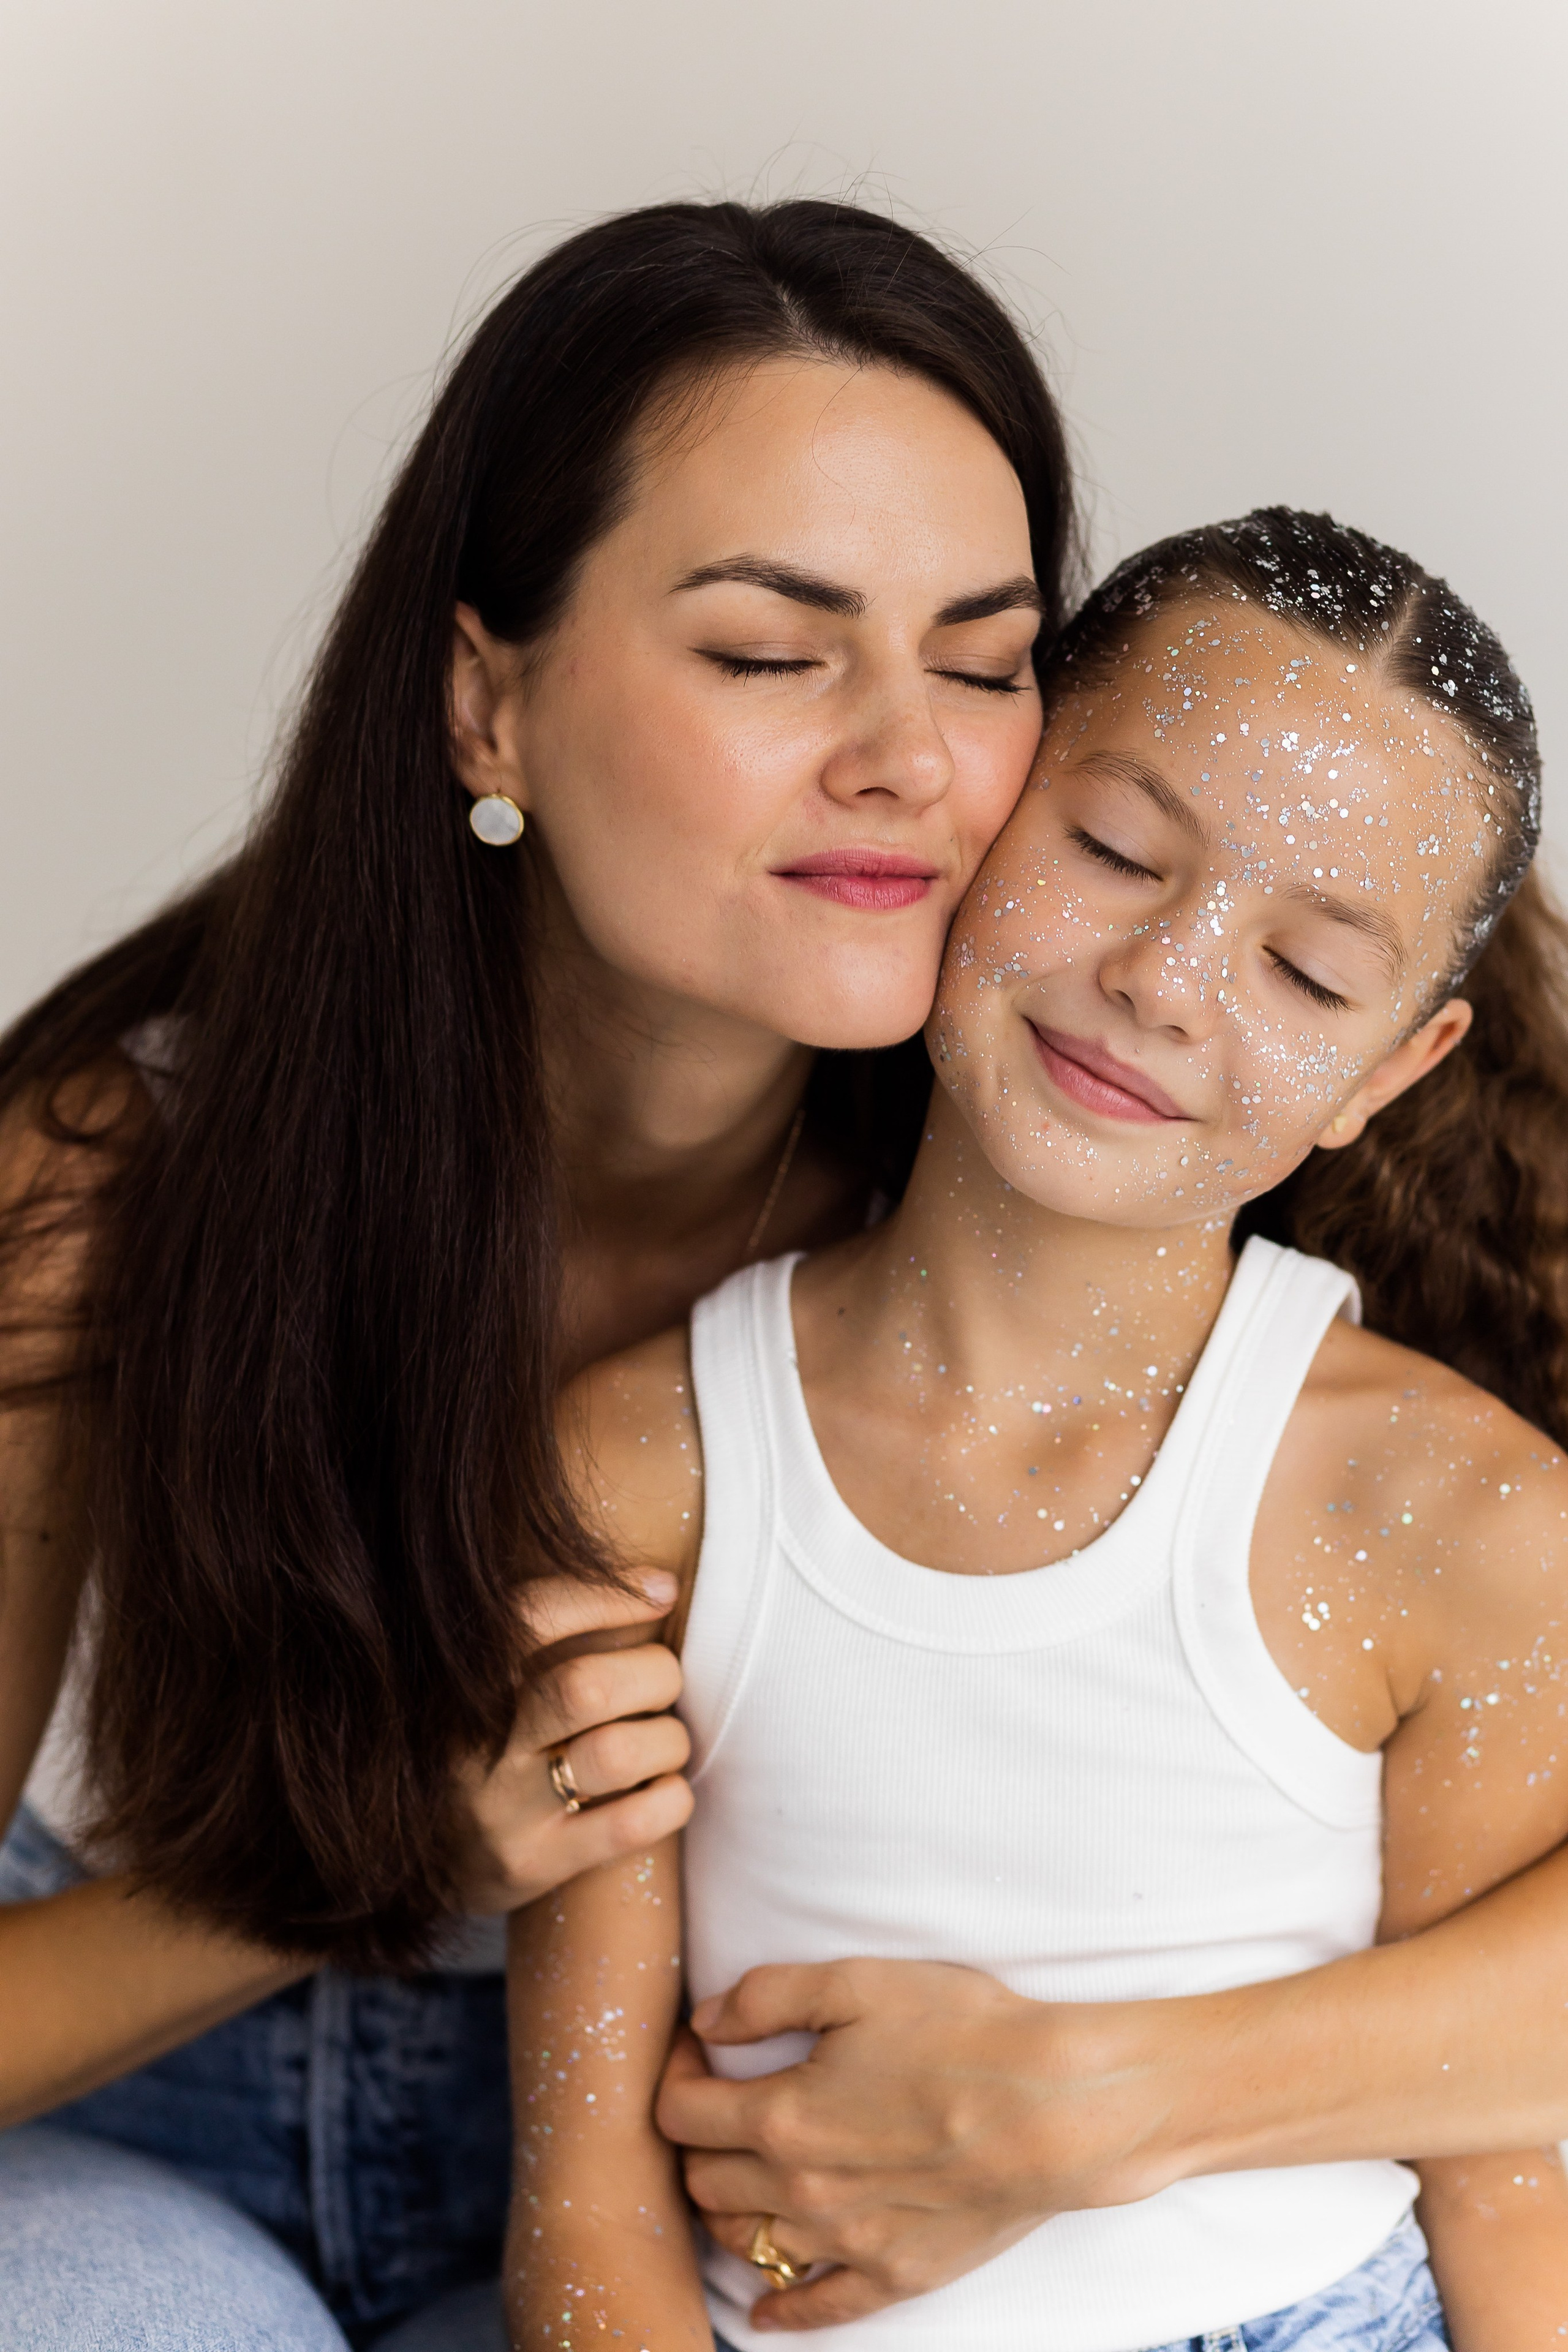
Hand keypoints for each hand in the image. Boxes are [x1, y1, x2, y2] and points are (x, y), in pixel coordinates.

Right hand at [451, 1572, 692, 1914]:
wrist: (423, 1858)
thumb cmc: (488, 1742)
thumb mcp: (496, 1680)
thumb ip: (552, 1634)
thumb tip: (659, 1588)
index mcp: (465, 1678)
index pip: (533, 1614)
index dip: (608, 1595)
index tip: (661, 1592)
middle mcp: (475, 1742)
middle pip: (585, 1688)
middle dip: (654, 1674)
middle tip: (662, 1683)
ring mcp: (501, 1809)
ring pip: (614, 1755)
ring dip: (667, 1740)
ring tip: (664, 1740)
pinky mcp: (531, 1864)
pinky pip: (629, 1826)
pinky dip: (670, 1798)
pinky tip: (663, 1789)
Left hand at [656, 1959, 1173, 2331]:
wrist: (1055, 2106)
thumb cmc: (961, 2032)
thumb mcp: (857, 1982)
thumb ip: (766, 1997)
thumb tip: (705, 2022)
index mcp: (783, 2118)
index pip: (679, 2113)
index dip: (675, 2071)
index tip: (696, 2047)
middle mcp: (801, 2192)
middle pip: (703, 2179)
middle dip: (697, 2137)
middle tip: (721, 2100)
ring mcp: (847, 2242)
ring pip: (745, 2241)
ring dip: (727, 2207)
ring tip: (742, 2171)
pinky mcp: (895, 2274)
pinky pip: (817, 2309)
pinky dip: (781, 2310)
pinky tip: (765, 2308)